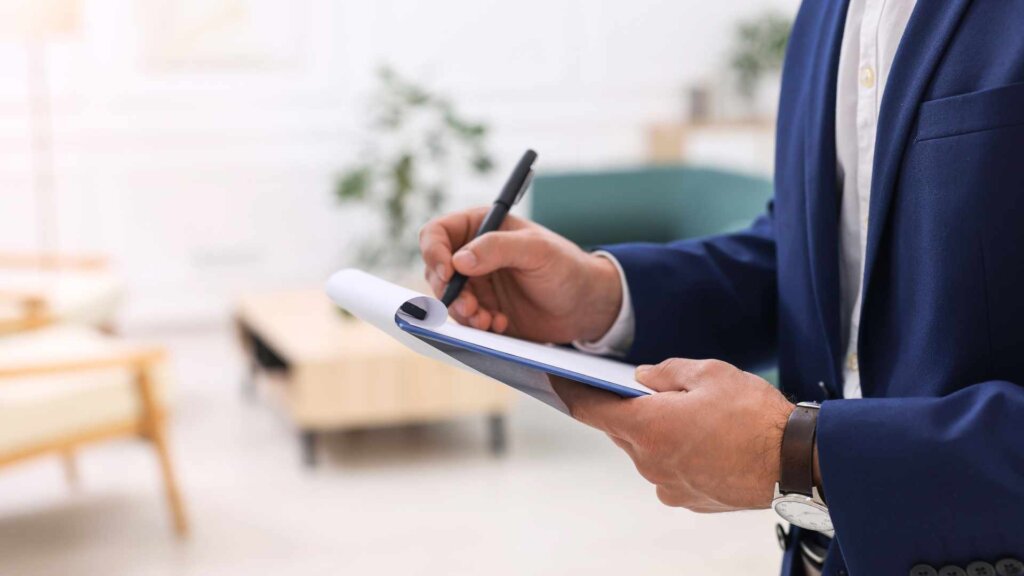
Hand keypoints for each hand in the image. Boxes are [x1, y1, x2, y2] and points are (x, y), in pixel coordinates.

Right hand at [419, 207, 622, 342]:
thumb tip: (458, 260)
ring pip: (448, 299)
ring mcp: (477, 285)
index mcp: (480, 228)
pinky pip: (465, 320)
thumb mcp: (536, 251)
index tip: (448, 273)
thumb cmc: (566, 267)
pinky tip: (501, 325)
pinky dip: (477, 325)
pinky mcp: (483, 311)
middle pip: (436, 271)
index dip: (434, 252)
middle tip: (471, 307)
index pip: (437, 233)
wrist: (586, 306)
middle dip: (449, 292)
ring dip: (463, 312)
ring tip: (488, 320)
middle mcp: (473, 255)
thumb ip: (497, 249)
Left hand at [551, 358, 795, 511]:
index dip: (569, 392)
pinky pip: (669, 471)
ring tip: (690, 415)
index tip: (555, 379)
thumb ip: (665, 373)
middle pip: (621, 431)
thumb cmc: (754, 414)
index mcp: (647, 427)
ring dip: (657, 433)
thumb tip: (640, 380)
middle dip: (628, 410)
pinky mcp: (688, 500)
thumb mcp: (709, 373)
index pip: (589, 410)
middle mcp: (649, 462)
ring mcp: (667, 485)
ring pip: (647, 451)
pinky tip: (704, 441)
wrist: (797, 463)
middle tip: (645, 391)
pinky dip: (677, 454)